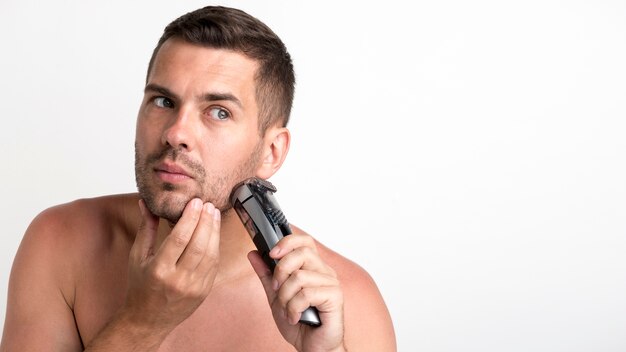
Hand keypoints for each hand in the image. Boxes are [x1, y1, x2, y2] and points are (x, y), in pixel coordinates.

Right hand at [122, 198, 220, 333]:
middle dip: (205, 222)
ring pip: (210, 255)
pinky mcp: (204, 291)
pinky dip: (215, 246)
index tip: (195, 202)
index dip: (190, 218)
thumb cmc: (140, 287)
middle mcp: (177, 280)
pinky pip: (213, 265)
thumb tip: (147, 204)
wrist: (147, 321)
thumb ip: (146, 229)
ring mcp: (193, 287)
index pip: (179, 239)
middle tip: (208, 204)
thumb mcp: (137, 257)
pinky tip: (214, 232)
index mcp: (158, 270)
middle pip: (198, 245)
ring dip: (214, 232)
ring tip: (213, 214)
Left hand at [248, 232, 345, 351]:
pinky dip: (294, 308)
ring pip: (300, 276)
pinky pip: (307, 293)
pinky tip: (296, 317)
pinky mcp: (335, 296)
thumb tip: (254, 254)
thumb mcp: (276, 297)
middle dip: (281, 270)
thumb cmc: (300, 324)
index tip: (271, 253)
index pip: (304, 241)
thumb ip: (266, 275)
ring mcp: (331, 283)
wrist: (312, 348)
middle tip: (277, 288)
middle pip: (302, 253)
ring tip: (287, 309)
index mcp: (313, 268)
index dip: (287, 242)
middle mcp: (324, 272)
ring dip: (286, 296)